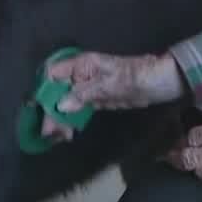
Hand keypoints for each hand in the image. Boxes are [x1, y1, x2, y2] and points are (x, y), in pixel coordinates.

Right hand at [39, 51, 185, 141]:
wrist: (161, 82)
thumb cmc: (137, 76)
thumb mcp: (110, 85)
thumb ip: (84, 93)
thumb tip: (60, 104)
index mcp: (82, 64)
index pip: (52, 74)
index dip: (44, 90)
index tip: (40, 110)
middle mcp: (81, 74)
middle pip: (56, 91)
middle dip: (50, 110)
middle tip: (50, 133)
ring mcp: (87, 87)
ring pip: (64, 102)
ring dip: (58, 118)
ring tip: (57, 137)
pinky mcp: (96, 99)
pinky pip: (77, 109)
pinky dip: (70, 120)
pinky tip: (66, 133)